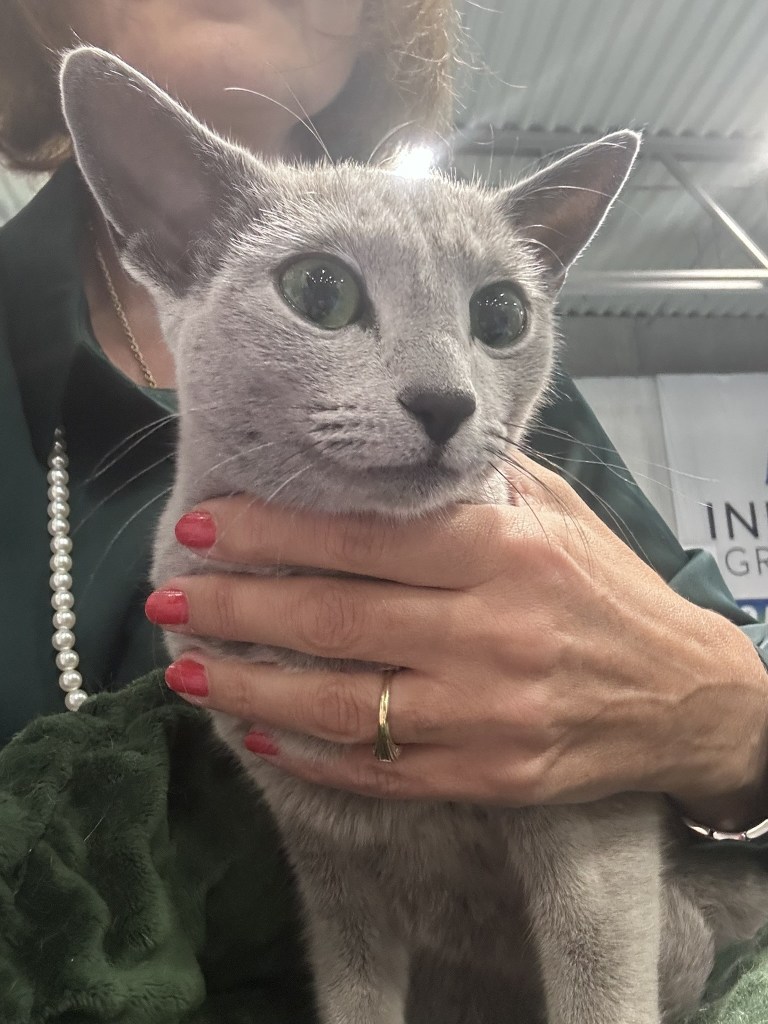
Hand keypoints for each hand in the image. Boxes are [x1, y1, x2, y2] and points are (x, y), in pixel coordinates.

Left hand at [147, 454, 767, 820]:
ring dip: (251, 688)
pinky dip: (312, 754)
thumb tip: (386, 454)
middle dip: (235, 609)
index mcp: (507, 552)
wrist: (687, 697)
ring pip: (343, 706)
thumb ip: (476, 481)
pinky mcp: (489, 777)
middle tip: (168, 600)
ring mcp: (488, 716)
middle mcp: (492, 633)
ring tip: (185, 670)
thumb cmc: (611, 590)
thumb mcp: (560, 512)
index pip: (363, 539)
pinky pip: (382, 770)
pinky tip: (261, 731)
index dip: (273, 533)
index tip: (206, 526)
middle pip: (335, 622)